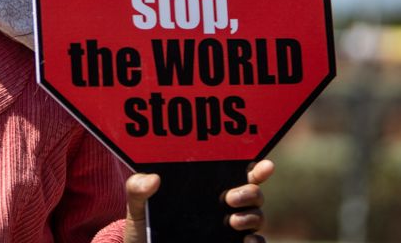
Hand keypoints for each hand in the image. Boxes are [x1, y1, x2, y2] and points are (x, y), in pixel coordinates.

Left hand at [123, 159, 274, 242]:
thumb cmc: (144, 226)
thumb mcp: (137, 206)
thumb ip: (138, 188)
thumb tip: (153, 179)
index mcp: (206, 188)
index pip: (238, 173)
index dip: (256, 168)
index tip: (263, 165)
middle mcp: (223, 206)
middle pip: (253, 193)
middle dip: (250, 192)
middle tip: (230, 198)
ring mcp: (229, 228)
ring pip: (257, 216)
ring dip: (252, 216)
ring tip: (233, 220)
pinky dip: (257, 241)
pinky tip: (247, 240)